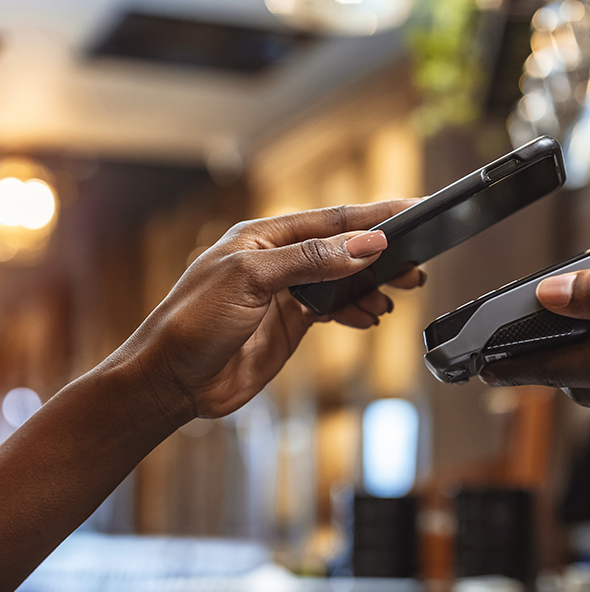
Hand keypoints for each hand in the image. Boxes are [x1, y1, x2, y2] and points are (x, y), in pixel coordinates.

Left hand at [118, 200, 420, 421]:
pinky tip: (370, 316)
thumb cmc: (192, 323)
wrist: (170, 381)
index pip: (331, 220)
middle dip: (382, 254)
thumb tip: (364, 245)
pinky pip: (333, 310)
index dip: (374, 216)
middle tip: (417, 260)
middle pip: (342, 249)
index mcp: (263, 236)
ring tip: (402, 289)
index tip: (412, 211)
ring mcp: (284, 294)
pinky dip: (355, 312)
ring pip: (342, 281)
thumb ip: (310, 261)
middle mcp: (276, 261)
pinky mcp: (288, 324)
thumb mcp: (252, 281)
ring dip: (373, 285)